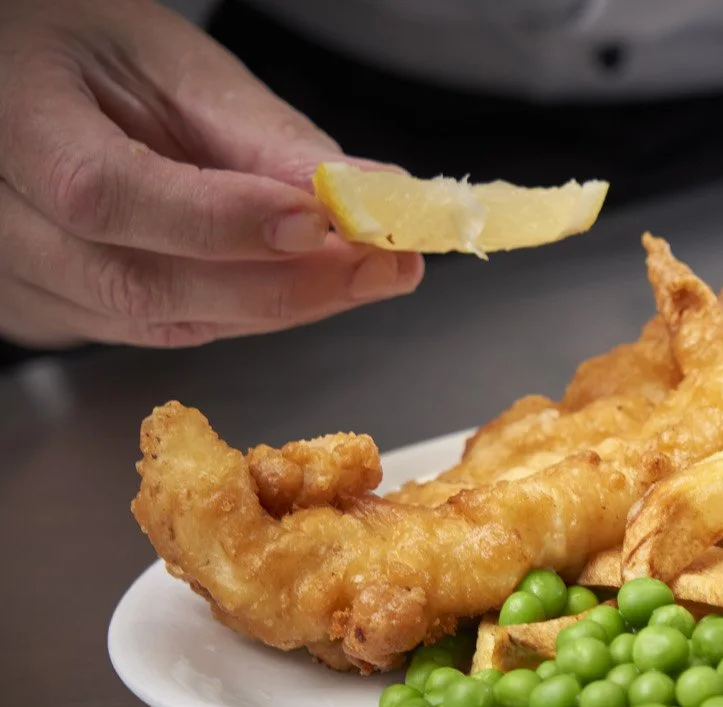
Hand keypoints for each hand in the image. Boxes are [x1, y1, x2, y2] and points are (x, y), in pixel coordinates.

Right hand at [0, 0, 421, 350]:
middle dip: (280, 286)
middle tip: (381, 265)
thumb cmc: (82, 52)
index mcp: (11, 118)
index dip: (219, 221)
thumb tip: (370, 194)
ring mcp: (15, 279)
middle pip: (139, 284)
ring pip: (158, 323)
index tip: (321, 222)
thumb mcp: (171, 64)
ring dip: (276, 305)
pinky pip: (158, 332)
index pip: (106, 193)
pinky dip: (241, 311)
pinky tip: (300, 284)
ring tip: (363, 273)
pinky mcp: (47, 313)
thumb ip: (264, 135)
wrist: (21, 79)